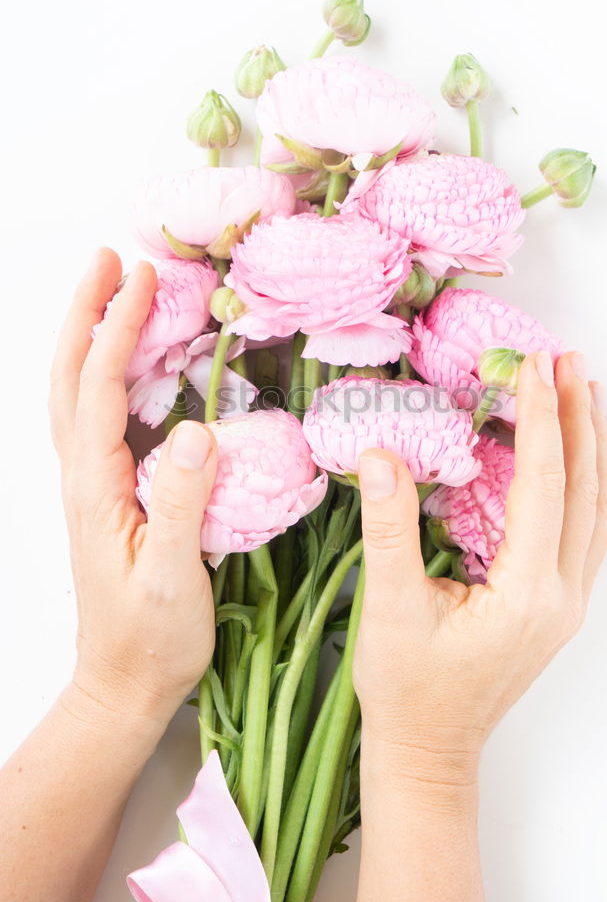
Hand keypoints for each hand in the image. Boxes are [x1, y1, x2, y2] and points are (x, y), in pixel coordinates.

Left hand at [49, 248, 218, 726]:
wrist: (122, 685)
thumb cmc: (151, 640)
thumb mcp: (173, 578)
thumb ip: (184, 505)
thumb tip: (198, 430)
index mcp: (96, 489)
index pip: (101, 390)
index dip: (118, 328)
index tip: (142, 278)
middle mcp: (83, 477)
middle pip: (70, 378)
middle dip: (86, 313)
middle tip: (109, 260)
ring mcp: (92, 485)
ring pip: (76, 394)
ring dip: (89, 336)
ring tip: (114, 292)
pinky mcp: (109, 495)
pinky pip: (100, 418)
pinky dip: (107, 374)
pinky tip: (131, 364)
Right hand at [353, 351, 606, 778]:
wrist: (430, 750)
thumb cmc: (407, 689)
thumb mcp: (388, 607)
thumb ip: (388, 528)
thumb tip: (379, 455)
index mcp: (526, 592)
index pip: (544, 484)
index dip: (539, 418)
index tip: (532, 364)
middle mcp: (560, 595)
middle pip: (586, 488)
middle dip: (578, 416)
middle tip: (568, 358)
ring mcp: (565, 602)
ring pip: (597, 508)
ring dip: (589, 445)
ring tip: (582, 390)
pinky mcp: (556, 604)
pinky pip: (588, 529)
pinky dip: (586, 481)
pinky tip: (573, 458)